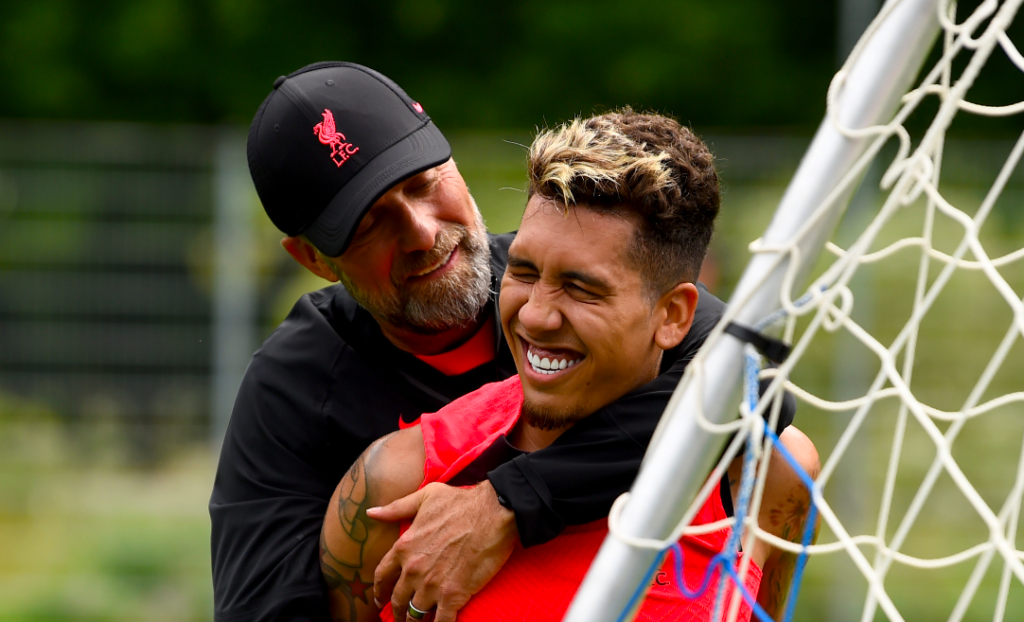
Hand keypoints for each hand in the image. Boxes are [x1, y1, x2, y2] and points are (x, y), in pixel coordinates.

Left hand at [367, 480, 517, 621]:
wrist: (492, 513)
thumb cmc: (460, 503)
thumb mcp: (424, 498)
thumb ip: (396, 508)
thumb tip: (372, 512)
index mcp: (404, 547)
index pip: (382, 576)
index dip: (380, 591)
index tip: (380, 599)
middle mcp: (414, 569)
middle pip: (398, 599)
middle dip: (398, 610)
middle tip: (401, 616)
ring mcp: (432, 584)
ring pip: (416, 614)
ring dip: (416, 621)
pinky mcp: (453, 595)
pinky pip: (440, 621)